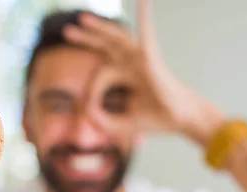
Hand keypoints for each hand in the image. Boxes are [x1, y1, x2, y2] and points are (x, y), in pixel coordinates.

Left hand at [64, 0, 224, 144]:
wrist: (179, 121)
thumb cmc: (155, 119)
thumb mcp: (119, 124)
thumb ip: (100, 120)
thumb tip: (85, 109)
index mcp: (123, 77)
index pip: (98, 77)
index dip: (92, 92)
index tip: (91, 108)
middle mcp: (130, 64)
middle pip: (104, 46)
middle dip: (85, 38)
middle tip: (67, 31)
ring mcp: (140, 59)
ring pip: (116, 38)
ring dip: (99, 28)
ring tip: (82, 18)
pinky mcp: (151, 59)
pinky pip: (146, 35)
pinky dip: (145, 17)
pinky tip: (144, 0)